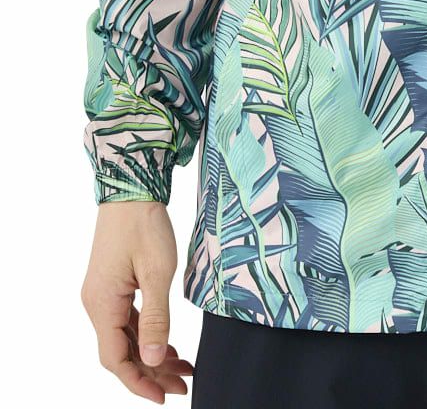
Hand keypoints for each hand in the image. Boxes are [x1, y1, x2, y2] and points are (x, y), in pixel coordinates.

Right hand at [81, 201, 193, 402]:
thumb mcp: (158, 271)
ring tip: (182, 368)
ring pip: (126, 337)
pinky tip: (167, 343)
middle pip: (122, 351)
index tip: (163, 397)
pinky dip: (147, 334)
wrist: (131, 187)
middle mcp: (97, 304)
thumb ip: (156, 317)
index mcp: (102, 304)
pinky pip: (127, 320)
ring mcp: (103, 294)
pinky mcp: (113, 284)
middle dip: (151, 372)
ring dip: (151, 354)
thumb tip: (152, 359)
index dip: (138, 382)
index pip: (116, 359)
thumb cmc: (144, 224)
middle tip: (182, 385)